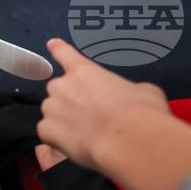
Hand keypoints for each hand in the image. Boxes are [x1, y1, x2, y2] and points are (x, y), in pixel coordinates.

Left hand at [37, 38, 169, 171]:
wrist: (131, 141)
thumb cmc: (141, 114)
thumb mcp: (144, 91)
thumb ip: (126, 89)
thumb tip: (131, 97)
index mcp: (84, 72)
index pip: (65, 54)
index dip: (58, 49)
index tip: (52, 44)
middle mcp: (62, 86)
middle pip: (61, 92)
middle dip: (73, 104)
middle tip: (94, 118)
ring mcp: (52, 108)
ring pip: (54, 114)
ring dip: (66, 122)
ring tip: (90, 134)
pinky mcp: (46, 130)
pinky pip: (49, 134)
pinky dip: (60, 140)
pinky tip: (79, 145)